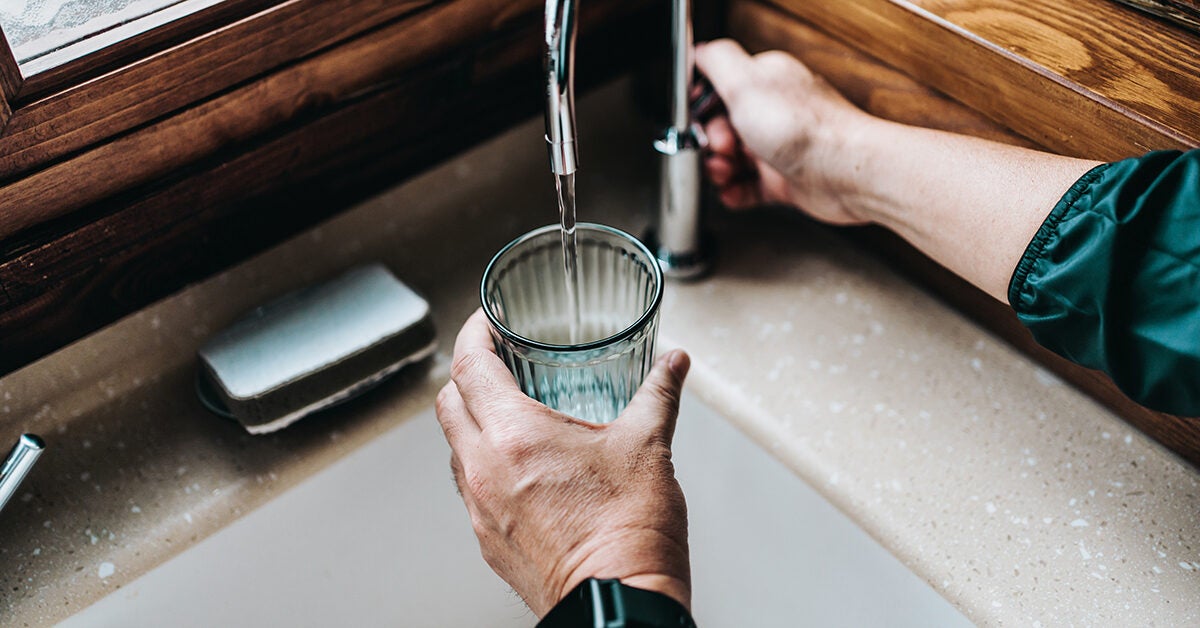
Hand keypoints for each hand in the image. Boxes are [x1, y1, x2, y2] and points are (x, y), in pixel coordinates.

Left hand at [434, 310, 692, 615]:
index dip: (474, 334)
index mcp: (514, 436)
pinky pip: (469, 490)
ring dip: (471, 422)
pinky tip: (520, 469)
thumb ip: (658, 394)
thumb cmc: (630, 534)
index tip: (486, 322)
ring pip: (454, 449)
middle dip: (467, 375)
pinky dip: (483, 466)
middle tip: (495, 361)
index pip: (469, 365)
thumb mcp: (648, 446)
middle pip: (449, 403)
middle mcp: (484, 471)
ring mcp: (480, 509)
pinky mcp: (489, 542)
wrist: (621, 606)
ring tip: (508, 414)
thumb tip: (673, 365)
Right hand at [696, 39, 871, 224]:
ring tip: (724, 174)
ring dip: (719, 169)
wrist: (845, 173)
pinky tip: (731, 192)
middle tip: (721, 149)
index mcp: (767, 83)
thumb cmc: (806, 130)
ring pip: (734, 159)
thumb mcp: (746, 82)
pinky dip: (735, 192)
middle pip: (723, 127)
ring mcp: (780, 148)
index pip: (721, 90)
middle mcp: (775, 113)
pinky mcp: (785, 180)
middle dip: (712, 143)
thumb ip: (717, 60)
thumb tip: (701, 51)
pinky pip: (749, 187)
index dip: (705, 108)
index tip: (702, 119)